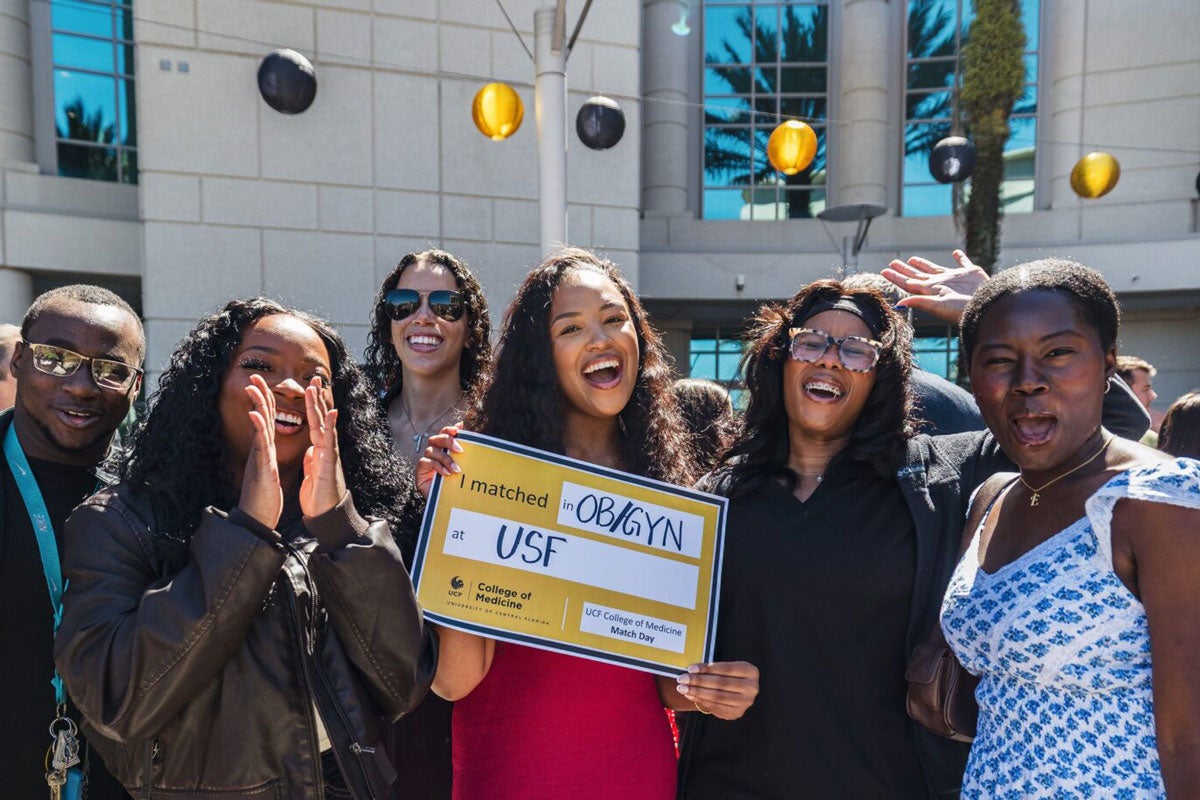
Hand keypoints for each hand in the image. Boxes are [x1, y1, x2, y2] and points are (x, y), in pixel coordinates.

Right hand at [237, 374, 282, 529]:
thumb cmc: (263, 497)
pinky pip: (261, 445)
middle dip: (258, 395)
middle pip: (260, 417)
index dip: (265, 401)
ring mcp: (260, 457)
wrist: (258, 518)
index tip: (263, 384)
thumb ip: (266, 457)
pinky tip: (254, 414)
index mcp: (265, 450)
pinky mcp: (263, 467)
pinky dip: (258, 428)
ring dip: (257, 404)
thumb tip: (265, 446)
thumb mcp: (267, 471)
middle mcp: (261, 450)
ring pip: (259, 426)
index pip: (266, 420)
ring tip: (253, 386)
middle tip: (254, 375)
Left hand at [299, 378, 346, 518]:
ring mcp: (330, 454)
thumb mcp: (312, 472)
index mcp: (319, 449)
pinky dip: (330, 427)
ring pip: (325, 425)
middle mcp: (326, 448)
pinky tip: (331, 413)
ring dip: (321, 405)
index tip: (310, 388)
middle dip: (317, 398)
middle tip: (315, 378)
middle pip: (321, 418)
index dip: (312, 405)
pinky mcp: (330, 463)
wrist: (326, 514)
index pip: (315, 422)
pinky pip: (330, 442)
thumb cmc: (319, 495)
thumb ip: (313, 458)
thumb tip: (313, 449)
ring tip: (318, 388)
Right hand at [416, 426, 462, 498]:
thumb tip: (463, 425)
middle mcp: (433, 452)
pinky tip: (446, 474)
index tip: (458, 430)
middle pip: (435, 439)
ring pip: (431, 451)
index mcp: (443, 448)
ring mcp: (426, 461)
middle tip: (460, 450)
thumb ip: (465, 448)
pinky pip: (425, 462)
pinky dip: (437, 466)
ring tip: (456, 469)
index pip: (443, 433)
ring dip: (445, 458)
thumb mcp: (463, 464)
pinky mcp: (420, 471)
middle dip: (447, 441)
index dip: (448, 429)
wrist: (449, 502)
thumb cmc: (456, 482)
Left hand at [675, 660, 758, 719]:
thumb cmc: (729, 675)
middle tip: (682, 679)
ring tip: (682, 688)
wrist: (738, 692)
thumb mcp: (727, 668)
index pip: (726, 669)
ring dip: (697, 692)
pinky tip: (690, 695)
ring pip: (717, 696)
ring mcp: (745, 702)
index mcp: (751, 671)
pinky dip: (700, 700)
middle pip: (721, 683)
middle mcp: (752, 688)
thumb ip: (713, 668)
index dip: (708, 668)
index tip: (691, 668)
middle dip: (699, 681)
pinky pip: (715, 706)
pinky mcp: (736, 713)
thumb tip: (691, 671)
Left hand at [882, 249, 988, 322]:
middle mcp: (940, 283)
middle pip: (917, 275)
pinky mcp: (971, 272)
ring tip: (912, 259)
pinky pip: (963, 262)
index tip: (884, 271)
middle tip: (892, 262)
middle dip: (904, 269)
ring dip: (923, 263)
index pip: (908, 282)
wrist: (987, 306)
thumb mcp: (938, 306)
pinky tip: (956, 253)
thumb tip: (898, 304)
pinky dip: (960, 257)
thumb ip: (919, 302)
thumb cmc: (962, 309)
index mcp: (930, 290)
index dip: (896, 277)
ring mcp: (955, 278)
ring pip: (934, 268)